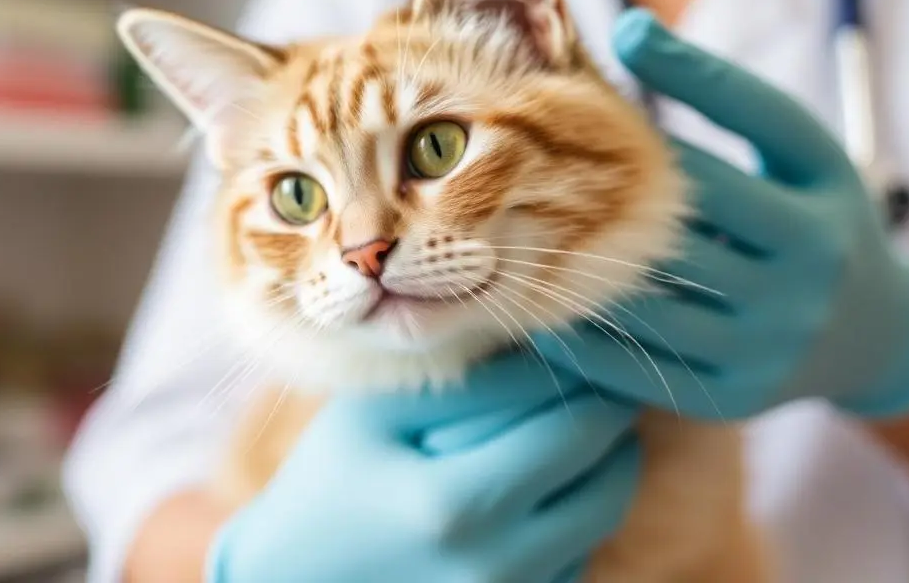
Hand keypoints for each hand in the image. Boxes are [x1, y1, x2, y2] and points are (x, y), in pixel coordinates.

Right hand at [206, 354, 639, 582]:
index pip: (575, 430)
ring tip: (584, 431)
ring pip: (601, 528)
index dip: (599, 385)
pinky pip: (576, 564)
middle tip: (604, 388)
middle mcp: (493, 569)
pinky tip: (547, 486)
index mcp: (455, 508)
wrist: (293, 576)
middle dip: (615, 429)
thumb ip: (465, 381)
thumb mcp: (377, 413)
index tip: (596, 355)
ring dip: (607, 473)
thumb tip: (553, 348)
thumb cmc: (328, 479)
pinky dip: (576, 520)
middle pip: (607, 486)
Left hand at [536, 9, 908, 420]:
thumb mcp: (799, 154)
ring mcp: (772, 341)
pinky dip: (585, 336)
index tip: (619, 36)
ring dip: (578, 266)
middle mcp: (808, 269)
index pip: (746, 129)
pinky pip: (643, 365)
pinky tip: (537, 305)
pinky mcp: (735, 395)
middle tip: (524, 157)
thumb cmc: (814, 218)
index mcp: (822, 199)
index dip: (684, 80)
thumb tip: (626, 28)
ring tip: (510, 234)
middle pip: (687, 219)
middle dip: (607, 187)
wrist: (871, 334)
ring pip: (652, 299)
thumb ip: (725, 97)